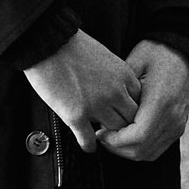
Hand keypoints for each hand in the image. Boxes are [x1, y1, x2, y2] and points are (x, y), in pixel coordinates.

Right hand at [24, 30, 139, 154]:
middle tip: (116, 129)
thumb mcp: (106, 56)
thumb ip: (115, 76)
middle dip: (124, 125)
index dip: (131, 109)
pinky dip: (88, 145)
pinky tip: (87, 145)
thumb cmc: (73, 45)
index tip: (123, 113)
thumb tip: (117, 90)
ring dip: (108, 135)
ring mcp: (97, 106)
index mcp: (124, 76)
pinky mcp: (76, 115)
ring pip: (114, 132)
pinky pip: (88, 140)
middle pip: (131, 120)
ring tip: (102, 136)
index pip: (140, 102)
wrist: (48, 42)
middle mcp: (115, 93)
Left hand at [96, 41, 188, 162]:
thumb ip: (120, 91)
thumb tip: (102, 112)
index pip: (137, 136)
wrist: (184, 54)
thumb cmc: (157, 54)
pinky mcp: (177, 128)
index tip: (100, 133)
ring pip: (148, 154)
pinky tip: (126, 137)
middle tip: (101, 137)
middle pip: (141, 150)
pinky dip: (139, 149)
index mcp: (161, 102)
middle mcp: (172, 118)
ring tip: (111, 137)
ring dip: (126, 150)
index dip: (115, 141)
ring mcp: (177, 125)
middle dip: (117, 148)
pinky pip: (156, 149)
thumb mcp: (134, 63)